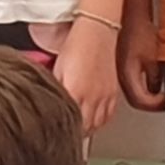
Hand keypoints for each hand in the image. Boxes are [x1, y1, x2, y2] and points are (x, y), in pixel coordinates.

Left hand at [56, 19, 119, 133]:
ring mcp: (105, 96)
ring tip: (79, 128)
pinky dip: (100, 121)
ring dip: (87, 129)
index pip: (69, 123)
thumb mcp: (58, 68)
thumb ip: (55, 89)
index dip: (64, 130)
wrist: (97, 31)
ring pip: (97, 125)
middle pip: (84, 129)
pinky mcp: (113, 93)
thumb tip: (50, 103)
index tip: (58, 131)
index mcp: (74, 92)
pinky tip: (93, 118)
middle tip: (68, 132)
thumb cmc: (76, 45)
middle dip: (75, 133)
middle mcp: (92, 98)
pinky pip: (108, 116)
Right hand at [117, 13, 164, 111]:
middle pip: (137, 101)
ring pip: (135, 94)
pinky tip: (155, 82)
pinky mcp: (124, 66)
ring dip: (149, 97)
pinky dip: (145, 88)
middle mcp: (122, 77)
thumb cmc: (141, 32)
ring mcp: (122, 72)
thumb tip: (159, 92)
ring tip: (163, 93)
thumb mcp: (153, 58)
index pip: (141, 102)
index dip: (157, 105)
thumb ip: (156, 78)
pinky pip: (134, 84)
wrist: (132, 16)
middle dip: (154, 104)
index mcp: (128, 76)